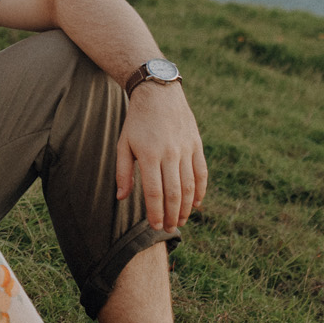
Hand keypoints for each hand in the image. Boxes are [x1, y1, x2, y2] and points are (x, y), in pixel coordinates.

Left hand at [117, 81, 207, 231]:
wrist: (158, 94)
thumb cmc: (137, 122)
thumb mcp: (124, 144)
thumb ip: (122, 173)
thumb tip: (121, 198)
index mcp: (149, 155)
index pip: (155, 192)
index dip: (155, 212)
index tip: (155, 226)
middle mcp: (169, 153)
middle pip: (174, 193)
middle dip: (171, 215)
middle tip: (168, 229)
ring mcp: (185, 149)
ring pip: (190, 185)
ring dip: (186, 207)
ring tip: (181, 220)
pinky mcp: (196, 144)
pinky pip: (202, 172)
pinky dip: (201, 190)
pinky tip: (196, 203)